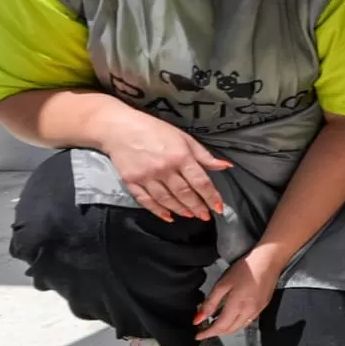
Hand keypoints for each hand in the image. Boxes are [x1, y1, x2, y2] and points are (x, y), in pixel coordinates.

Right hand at [102, 111, 231, 221]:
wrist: (119, 128)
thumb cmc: (155, 130)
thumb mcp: (184, 138)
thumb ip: (204, 155)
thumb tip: (225, 166)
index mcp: (180, 156)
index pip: (200, 181)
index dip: (211, 196)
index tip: (218, 207)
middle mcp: (164, 168)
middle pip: (184, 193)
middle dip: (197, 207)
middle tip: (206, 216)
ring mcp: (146, 176)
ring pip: (167, 200)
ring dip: (180, 210)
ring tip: (190, 215)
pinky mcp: (131, 182)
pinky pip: (146, 201)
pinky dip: (158, 211)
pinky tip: (168, 216)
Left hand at [195, 246, 283, 339]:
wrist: (269, 260)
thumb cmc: (246, 269)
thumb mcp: (223, 284)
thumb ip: (210, 303)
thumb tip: (198, 319)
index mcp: (237, 306)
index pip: (220, 327)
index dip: (207, 333)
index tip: (198, 336)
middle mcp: (248, 312)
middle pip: (230, 330)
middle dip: (216, 332)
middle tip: (205, 329)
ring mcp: (257, 311)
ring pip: (239, 327)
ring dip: (227, 329)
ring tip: (216, 323)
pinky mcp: (263, 307)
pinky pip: (247, 321)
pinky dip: (237, 323)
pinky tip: (232, 316)